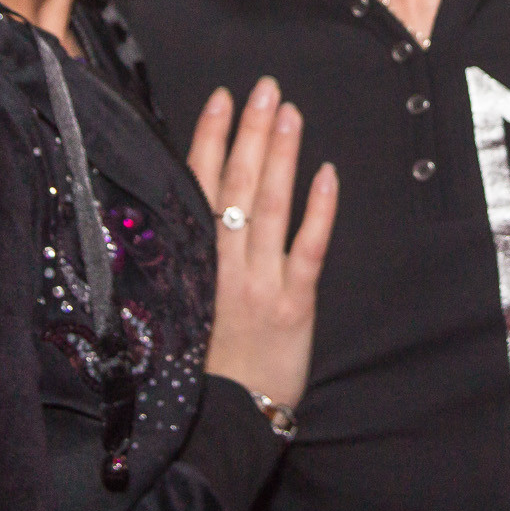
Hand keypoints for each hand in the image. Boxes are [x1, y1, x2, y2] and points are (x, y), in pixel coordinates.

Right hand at [191, 78, 337, 408]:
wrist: (223, 423)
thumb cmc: (201, 364)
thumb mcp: (180, 306)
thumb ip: (187, 257)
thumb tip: (191, 203)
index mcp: (192, 263)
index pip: (198, 187)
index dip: (211, 140)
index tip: (222, 99)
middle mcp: (223, 266)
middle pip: (236, 185)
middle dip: (251, 132)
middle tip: (264, 87)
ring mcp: (259, 283)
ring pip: (270, 207)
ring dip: (281, 155)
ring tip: (291, 112)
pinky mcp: (294, 305)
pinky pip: (309, 249)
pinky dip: (319, 210)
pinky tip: (328, 174)